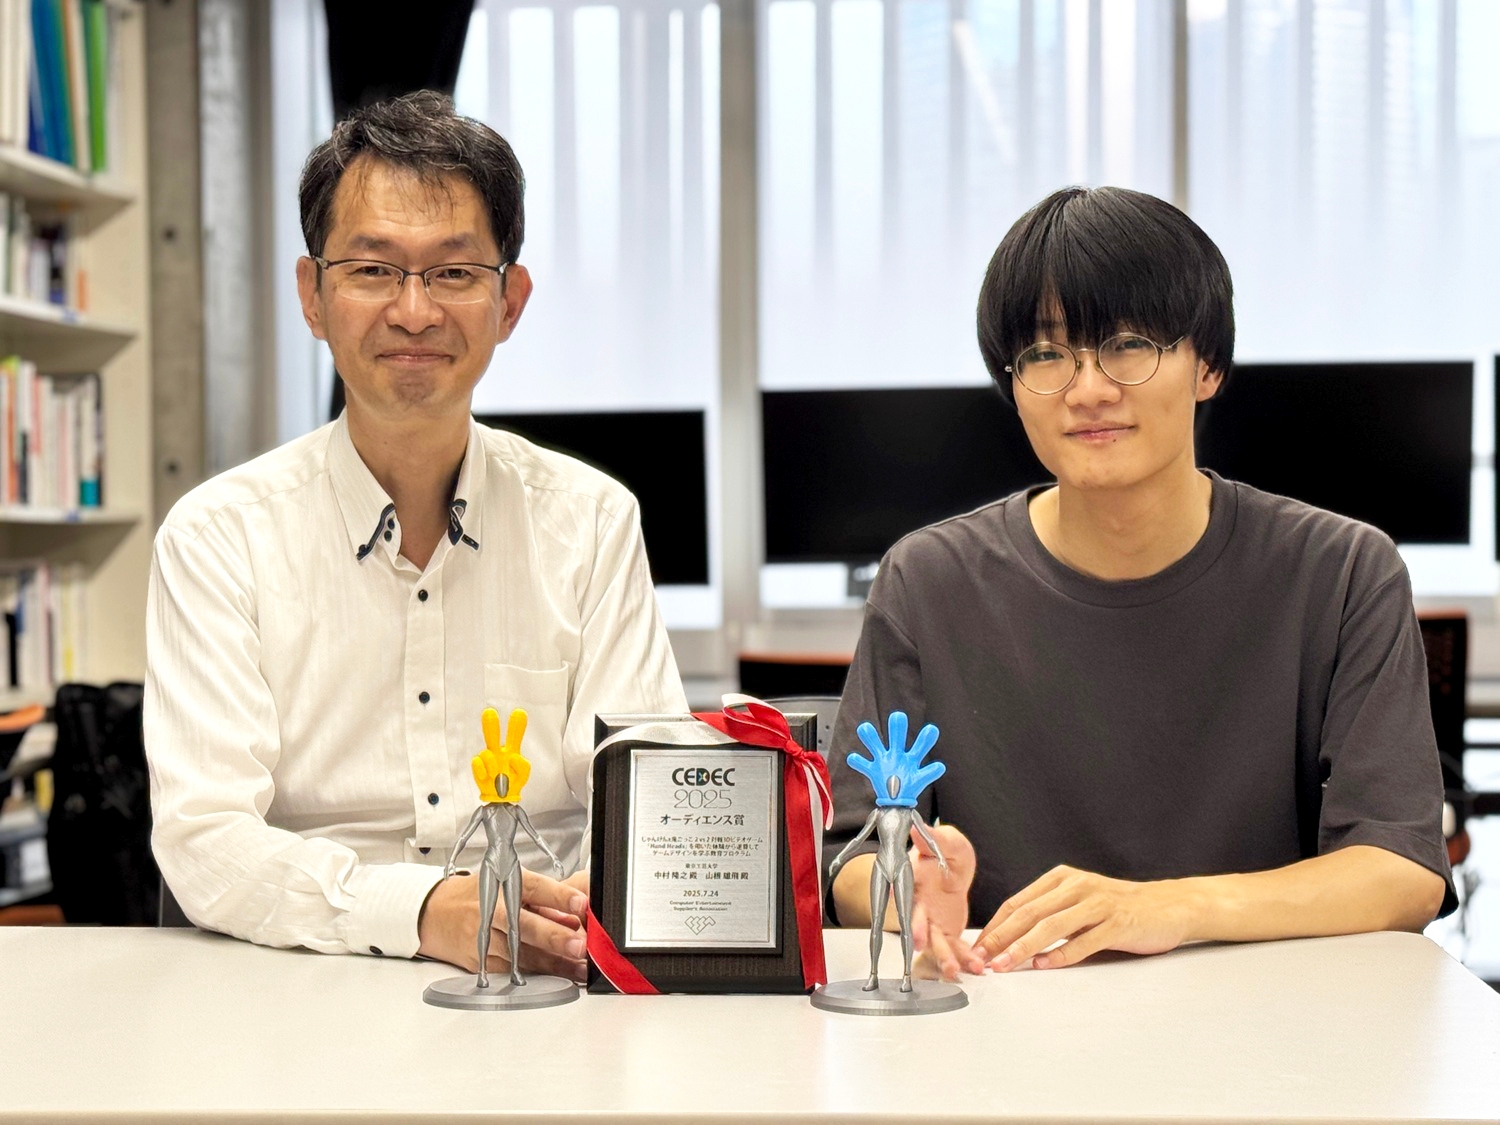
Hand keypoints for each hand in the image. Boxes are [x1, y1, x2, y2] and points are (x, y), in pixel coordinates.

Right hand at [417, 868, 588, 980]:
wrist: (432, 912)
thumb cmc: (477, 895)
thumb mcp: (509, 884)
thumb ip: (543, 900)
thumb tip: (576, 917)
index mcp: (503, 884)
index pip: (534, 888)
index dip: (559, 896)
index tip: (582, 904)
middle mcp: (491, 910)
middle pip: (523, 924)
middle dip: (553, 936)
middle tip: (579, 945)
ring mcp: (482, 937)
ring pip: (519, 954)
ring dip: (552, 964)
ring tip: (579, 969)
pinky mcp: (478, 961)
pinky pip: (510, 971)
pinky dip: (536, 976)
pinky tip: (557, 979)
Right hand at [909, 824, 983, 979]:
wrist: (949, 868)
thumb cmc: (944, 853)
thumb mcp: (947, 840)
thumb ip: (934, 838)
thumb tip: (917, 828)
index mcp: (914, 879)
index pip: (906, 892)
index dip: (906, 907)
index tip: (910, 921)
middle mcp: (919, 904)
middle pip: (918, 923)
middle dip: (923, 938)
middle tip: (927, 949)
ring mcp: (931, 921)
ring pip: (935, 942)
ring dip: (944, 957)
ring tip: (954, 971)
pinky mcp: (945, 932)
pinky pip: (955, 948)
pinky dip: (964, 958)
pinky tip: (976, 966)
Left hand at [972, 865, 1193, 971]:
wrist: (1169, 905)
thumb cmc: (1119, 907)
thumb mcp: (1079, 900)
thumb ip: (1050, 912)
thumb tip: (1009, 937)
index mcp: (1062, 878)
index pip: (1018, 903)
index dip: (995, 926)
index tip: (977, 947)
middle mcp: (1077, 886)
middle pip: (1029, 913)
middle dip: (1001, 938)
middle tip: (981, 959)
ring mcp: (1098, 904)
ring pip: (1051, 926)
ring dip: (1024, 947)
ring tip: (1005, 964)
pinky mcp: (1117, 923)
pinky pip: (1083, 941)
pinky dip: (1061, 955)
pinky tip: (1044, 965)